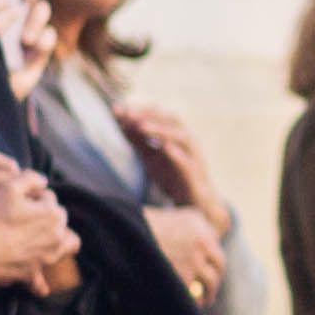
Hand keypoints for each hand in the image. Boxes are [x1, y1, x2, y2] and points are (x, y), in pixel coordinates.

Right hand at [0, 145, 76, 299]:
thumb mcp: (9, 188)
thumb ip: (31, 178)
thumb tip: (43, 181)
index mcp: (54, 214)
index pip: (49, 197)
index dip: (33, 196)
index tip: (18, 201)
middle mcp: (57, 236)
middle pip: (57, 219)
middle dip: (44, 215)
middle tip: (22, 215)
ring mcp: (48, 256)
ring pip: (62, 243)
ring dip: (53, 237)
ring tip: (33, 235)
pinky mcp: (35, 271)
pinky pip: (44, 270)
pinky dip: (40, 267)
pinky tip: (30, 264)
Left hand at [121, 101, 222, 219]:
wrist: (192, 204)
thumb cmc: (172, 178)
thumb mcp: (150, 157)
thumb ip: (138, 140)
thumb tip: (121, 121)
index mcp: (176, 135)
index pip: (159, 116)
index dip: (140, 111)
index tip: (119, 110)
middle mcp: (187, 142)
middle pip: (172, 120)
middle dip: (150, 115)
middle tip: (130, 114)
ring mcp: (194, 158)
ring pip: (182, 137)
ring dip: (162, 130)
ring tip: (142, 126)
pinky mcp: (195, 176)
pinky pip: (188, 163)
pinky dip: (177, 154)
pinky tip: (165, 148)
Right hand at [144, 201, 230, 300]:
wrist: (121, 237)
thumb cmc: (136, 227)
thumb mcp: (165, 217)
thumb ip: (182, 227)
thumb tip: (195, 241)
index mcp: (196, 221)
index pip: (212, 240)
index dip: (209, 255)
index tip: (207, 264)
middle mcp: (201, 239)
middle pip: (219, 261)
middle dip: (217, 274)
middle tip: (210, 286)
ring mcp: (195, 259)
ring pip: (212, 280)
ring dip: (210, 291)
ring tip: (207, 300)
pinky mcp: (186, 277)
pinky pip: (196, 294)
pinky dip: (196, 302)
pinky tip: (193, 306)